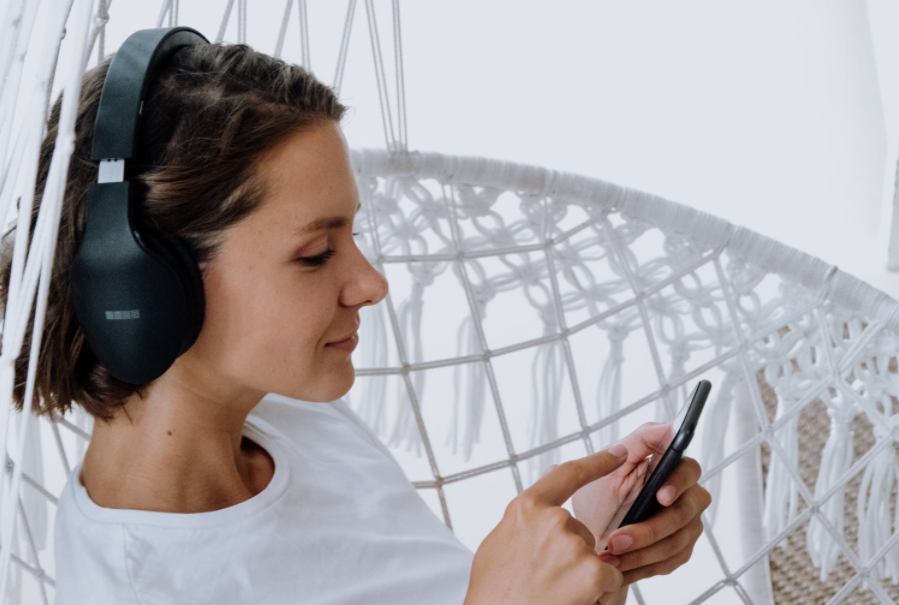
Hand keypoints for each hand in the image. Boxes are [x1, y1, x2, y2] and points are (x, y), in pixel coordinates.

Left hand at [571, 422, 711, 585]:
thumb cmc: (599, 498)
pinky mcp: (680, 548)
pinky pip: (672, 561)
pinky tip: (621, 567)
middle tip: (617, 539)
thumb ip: (638, 443)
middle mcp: (684, 494)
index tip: (660, 496)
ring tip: (611, 555)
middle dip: (651, 528)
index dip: (678, 482)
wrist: (589, 538)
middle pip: (687, 510)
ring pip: (678, 540)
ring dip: (642, 551)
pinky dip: (644, 566)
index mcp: (668, 468)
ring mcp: (686, 523)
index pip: (688, 468)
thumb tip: (667, 426)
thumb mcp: (609, 466)